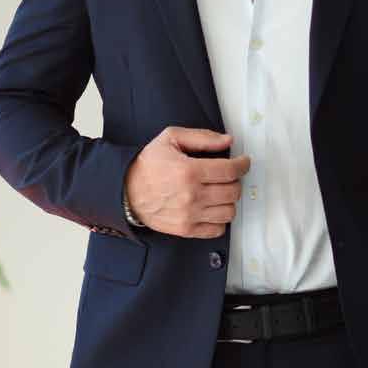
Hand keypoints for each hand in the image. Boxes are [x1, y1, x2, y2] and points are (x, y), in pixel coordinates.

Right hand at [123, 127, 250, 238]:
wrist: (124, 191)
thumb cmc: (148, 164)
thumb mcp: (171, 139)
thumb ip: (202, 137)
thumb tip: (228, 141)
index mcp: (189, 171)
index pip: (230, 171)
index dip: (242, 165)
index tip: (243, 162)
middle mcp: (191, 195)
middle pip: (233, 191)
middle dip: (236, 181)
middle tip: (229, 176)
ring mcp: (189, 215)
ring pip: (229, 212)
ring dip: (230, 200)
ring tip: (221, 192)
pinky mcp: (185, 229)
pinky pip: (216, 230)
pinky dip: (220, 220)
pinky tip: (213, 208)